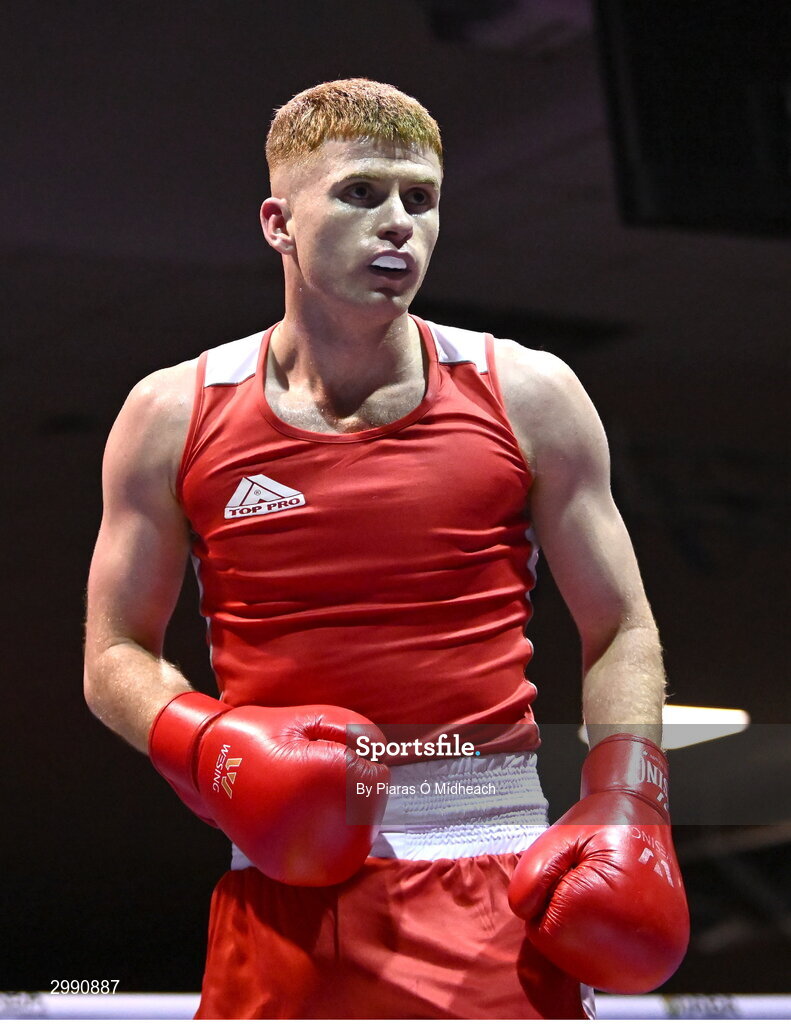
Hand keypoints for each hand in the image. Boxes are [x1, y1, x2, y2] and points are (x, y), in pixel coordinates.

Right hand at [149, 692, 389, 885]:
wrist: (203, 760)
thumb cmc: (260, 733)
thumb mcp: (311, 717)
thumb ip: (356, 730)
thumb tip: (385, 753)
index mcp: (324, 776)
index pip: (375, 780)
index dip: (360, 761)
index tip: (334, 753)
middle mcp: (312, 820)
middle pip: (369, 813)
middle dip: (356, 793)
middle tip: (322, 774)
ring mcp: (295, 851)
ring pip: (354, 844)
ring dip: (346, 822)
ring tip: (315, 798)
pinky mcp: (281, 868)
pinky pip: (328, 866)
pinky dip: (329, 847)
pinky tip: (312, 825)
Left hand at [508, 733, 688, 992]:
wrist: (642, 821)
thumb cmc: (598, 828)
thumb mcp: (556, 839)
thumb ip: (530, 875)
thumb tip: (523, 912)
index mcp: (607, 914)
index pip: (544, 933)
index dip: (549, 898)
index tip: (574, 871)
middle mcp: (638, 952)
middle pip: (565, 952)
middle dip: (565, 919)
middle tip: (589, 882)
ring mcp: (652, 967)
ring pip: (582, 962)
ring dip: (584, 933)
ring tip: (604, 897)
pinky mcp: (655, 970)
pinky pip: (603, 967)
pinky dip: (600, 945)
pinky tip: (614, 916)